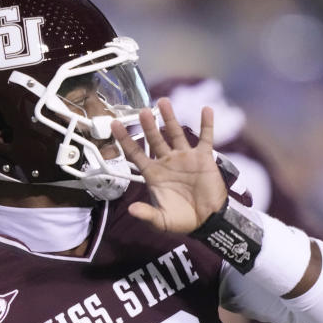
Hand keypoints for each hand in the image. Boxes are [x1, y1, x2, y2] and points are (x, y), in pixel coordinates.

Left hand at [111, 99, 226, 233]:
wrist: (207, 221)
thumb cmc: (182, 220)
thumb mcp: (161, 220)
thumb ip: (146, 213)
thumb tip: (131, 210)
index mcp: (153, 174)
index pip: (135, 153)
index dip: (125, 140)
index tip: (114, 125)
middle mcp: (167, 162)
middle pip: (154, 139)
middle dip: (148, 125)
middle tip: (142, 111)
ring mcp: (185, 157)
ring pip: (176, 133)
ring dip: (170, 118)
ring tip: (163, 102)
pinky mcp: (203, 158)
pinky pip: (206, 138)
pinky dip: (207, 124)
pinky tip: (206, 109)